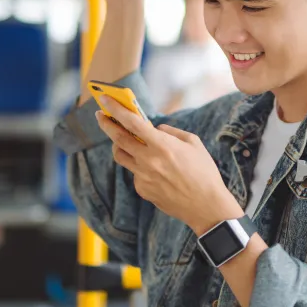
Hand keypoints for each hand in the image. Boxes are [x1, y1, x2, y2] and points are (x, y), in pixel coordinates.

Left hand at [95, 96, 243, 234]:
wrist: (205, 206)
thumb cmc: (204, 172)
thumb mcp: (194, 143)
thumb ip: (171, 132)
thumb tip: (155, 129)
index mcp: (162, 145)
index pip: (132, 123)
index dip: (116, 109)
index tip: (105, 99)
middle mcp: (148, 160)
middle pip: (118, 139)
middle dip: (106, 124)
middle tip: (101, 116)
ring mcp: (143, 176)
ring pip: (120, 156)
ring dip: (119, 145)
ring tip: (125, 140)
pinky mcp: (142, 189)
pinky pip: (134, 173)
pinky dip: (139, 166)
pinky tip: (153, 169)